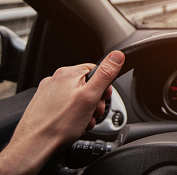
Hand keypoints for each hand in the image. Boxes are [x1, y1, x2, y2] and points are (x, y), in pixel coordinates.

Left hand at [0, 50, 124, 174]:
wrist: (34, 146)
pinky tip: (74, 125)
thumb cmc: (59, 124)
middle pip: (87, 85)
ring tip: (83, 122)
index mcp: (67, 73)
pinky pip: (66, 106)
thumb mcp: (90, 97)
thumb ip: (105, 75)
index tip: (103, 99)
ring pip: (77, 98)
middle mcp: (55, 80)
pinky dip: (74, 115)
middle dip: (95, 101)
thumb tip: (117, 55)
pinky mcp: (44, 106)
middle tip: (93, 113)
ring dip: (86, 110)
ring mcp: (48, 93)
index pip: (96, 71)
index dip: (104, 86)